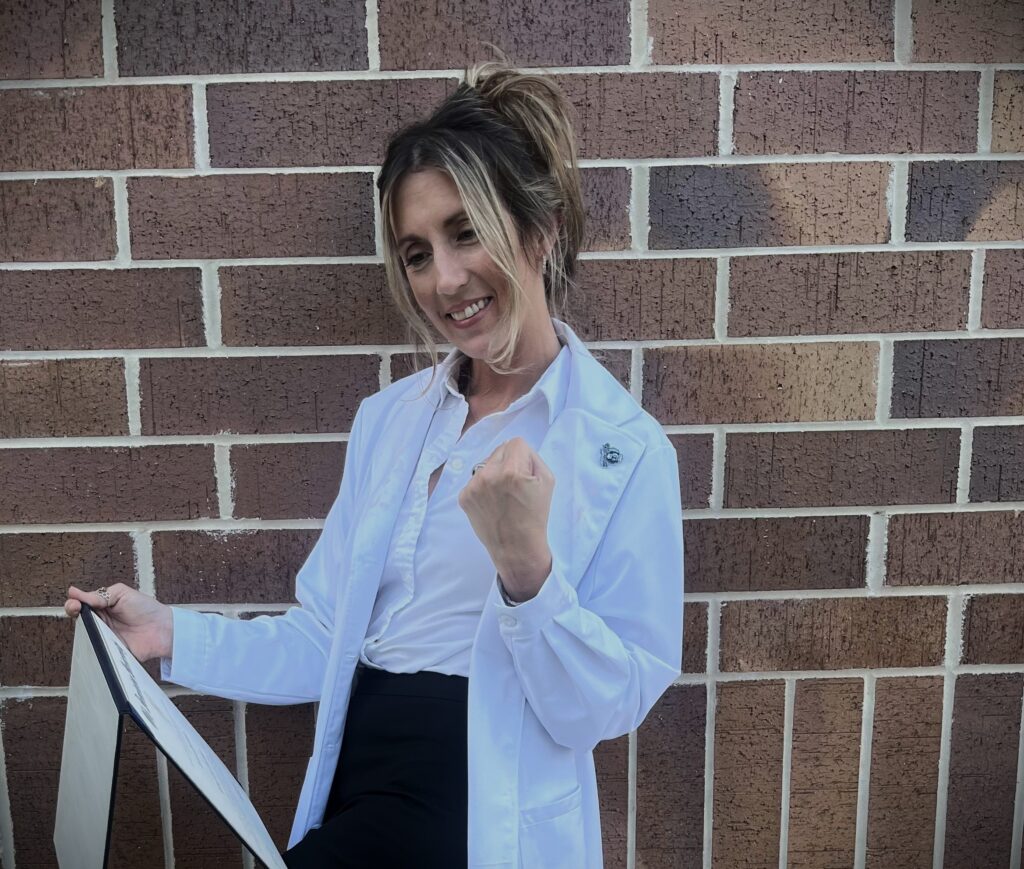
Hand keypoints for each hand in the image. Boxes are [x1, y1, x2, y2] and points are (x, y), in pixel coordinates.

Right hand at [64, 583, 173, 663]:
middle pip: (80, 619)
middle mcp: (101, 622)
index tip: (74, 602)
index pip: (82, 605)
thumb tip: (76, 593)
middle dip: (73, 612)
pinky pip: (95, 650)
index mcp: (103, 606)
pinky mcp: (108, 651)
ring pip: (84, 635)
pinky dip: (91, 646)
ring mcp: (103, 637)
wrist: (162, 629)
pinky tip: (92, 639)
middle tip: (74, 609)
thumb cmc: (146, 609)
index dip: (74, 603)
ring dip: (82, 629)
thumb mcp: (122, 594)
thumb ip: (101, 595)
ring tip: (86, 622)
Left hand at [458, 437, 553, 600]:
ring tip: (502, 495)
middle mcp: (488, 475)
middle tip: (515, 485)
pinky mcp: (464, 497)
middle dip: (508, 462)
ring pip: (485, 464)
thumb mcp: (547, 481)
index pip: (516, 442)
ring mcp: (473, 487)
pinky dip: (483, 487)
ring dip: (494, 473)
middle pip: (499, 450)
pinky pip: (475, 480)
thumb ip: (532, 458)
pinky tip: (492, 502)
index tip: (525, 473)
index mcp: (512, 471)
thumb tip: (515, 449)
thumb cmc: (535, 515)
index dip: (524, 456)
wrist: (516, 547)